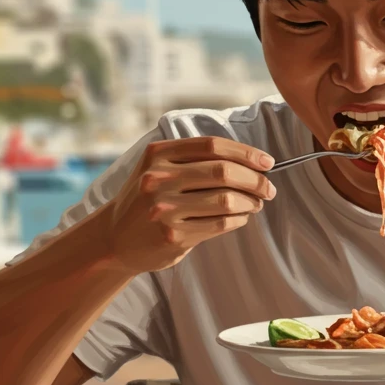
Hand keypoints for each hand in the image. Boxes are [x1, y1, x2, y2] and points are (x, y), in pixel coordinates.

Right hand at [106, 136, 276, 273]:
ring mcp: (164, 208)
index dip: (246, 152)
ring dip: (250, 201)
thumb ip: (195, 159)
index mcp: (158, 154)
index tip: (267, 162)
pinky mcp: (172, 235)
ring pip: (225, 199)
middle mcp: (158, 178)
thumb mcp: (159, 168)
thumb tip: (251, 162)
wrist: (115, 238)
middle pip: (223, 171)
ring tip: (257, 203)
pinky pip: (220, 224)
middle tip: (268, 188)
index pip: (212, 146)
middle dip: (255, 179)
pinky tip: (241, 217)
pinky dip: (239, 219)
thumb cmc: (148, 199)